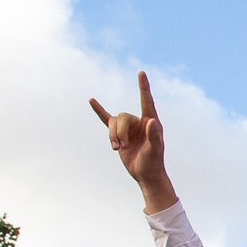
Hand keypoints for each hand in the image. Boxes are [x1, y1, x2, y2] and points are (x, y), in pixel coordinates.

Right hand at [89, 71, 174, 211]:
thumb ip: (154, 136)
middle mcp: (139, 121)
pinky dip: (99, 111)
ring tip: (117, 149)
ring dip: (112, 136)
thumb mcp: (155, 150)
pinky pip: (107, 120)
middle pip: (122, 117)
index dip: (143, 87)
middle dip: (119, 132)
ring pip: (113, 122)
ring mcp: (128, 127)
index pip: (146, 101)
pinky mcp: (119, 134)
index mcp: (150, 121)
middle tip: (122, 146)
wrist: (145, 174)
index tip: (141, 73)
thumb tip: (152, 122)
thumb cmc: (153, 162)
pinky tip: (92, 101)